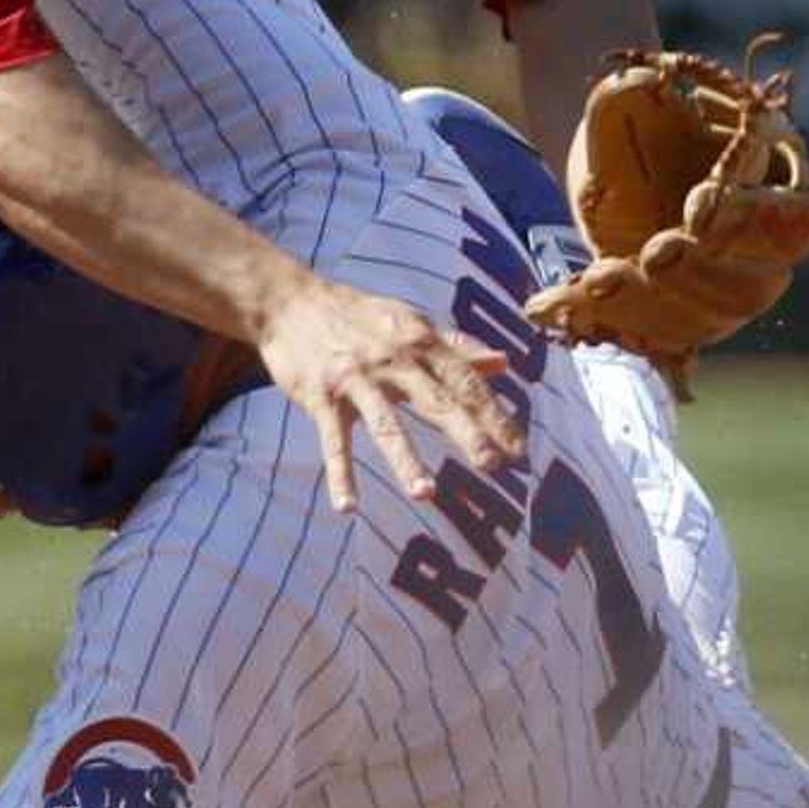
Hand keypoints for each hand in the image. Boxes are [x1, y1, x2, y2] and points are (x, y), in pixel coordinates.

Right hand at [256, 274, 521, 514]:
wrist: (290, 300)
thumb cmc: (357, 315)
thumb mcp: (410, 322)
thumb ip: (457, 346)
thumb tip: (503, 362)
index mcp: (418, 342)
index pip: (464, 380)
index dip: (493, 413)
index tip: (518, 447)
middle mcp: (392, 360)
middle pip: (435, 400)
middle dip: (466, 432)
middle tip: (493, 466)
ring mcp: (355, 380)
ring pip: (384, 423)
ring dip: (404, 459)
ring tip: (426, 494)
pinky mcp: (321, 397)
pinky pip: (333, 441)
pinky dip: (339, 474)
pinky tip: (348, 507)